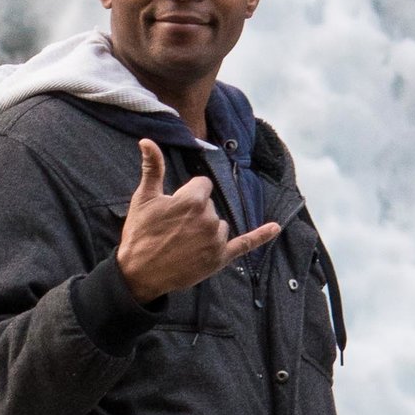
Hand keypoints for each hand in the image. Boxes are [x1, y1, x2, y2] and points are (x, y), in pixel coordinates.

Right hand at [114, 135, 281, 302]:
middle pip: (210, 206)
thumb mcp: (144, 198)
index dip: (187, 195)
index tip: (173, 207)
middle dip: (195, 214)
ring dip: (206, 229)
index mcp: (193, 200)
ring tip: (183, 242)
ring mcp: (216, 240)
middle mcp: (209, 218)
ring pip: (219, 224)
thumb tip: (147, 141)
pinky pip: (245, 244)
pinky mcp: (220, 258)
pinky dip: (261, 236)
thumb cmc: (140, 234)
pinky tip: (275, 227)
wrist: (139, 273)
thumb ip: (152, 167)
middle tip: (173, 229)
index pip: (202, 185)